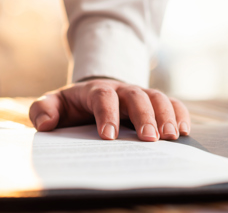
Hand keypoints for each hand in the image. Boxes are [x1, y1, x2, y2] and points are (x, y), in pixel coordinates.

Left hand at [29, 79, 190, 141]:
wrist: (92, 94)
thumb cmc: (73, 105)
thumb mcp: (53, 104)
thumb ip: (43, 110)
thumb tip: (47, 124)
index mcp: (94, 90)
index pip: (103, 97)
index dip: (107, 114)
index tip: (109, 137)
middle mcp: (120, 89)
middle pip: (135, 95)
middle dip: (144, 116)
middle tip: (150, 139)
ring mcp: (138, 94)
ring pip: (157, 97)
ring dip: (166, 115)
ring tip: (172, 137)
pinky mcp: (152, 102)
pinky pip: (170, 102)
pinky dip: (180, 114)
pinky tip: (184, 130)